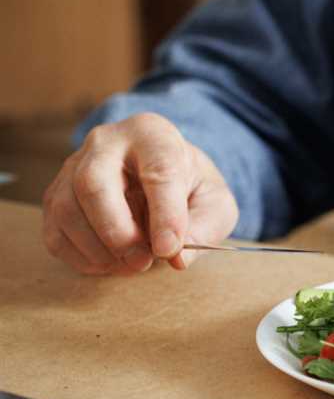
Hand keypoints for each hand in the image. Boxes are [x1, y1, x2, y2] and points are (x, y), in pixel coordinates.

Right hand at [42, 113, 237, 274]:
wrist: (160, 177)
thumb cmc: (189, 188)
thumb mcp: (214, 202)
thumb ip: (205, 227)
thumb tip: (177, 258)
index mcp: (153, 134)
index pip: (158, 171)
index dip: (164, 214)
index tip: (170, 249)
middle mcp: (105, 143)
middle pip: (93, 184)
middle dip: (118, 232)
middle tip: (143, 261)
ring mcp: (72, 167)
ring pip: (67, 209)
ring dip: (98, 249)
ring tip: (133, 265)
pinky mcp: (56, 195)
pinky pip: (55, 231)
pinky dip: (81, 257)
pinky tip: (110, 263)